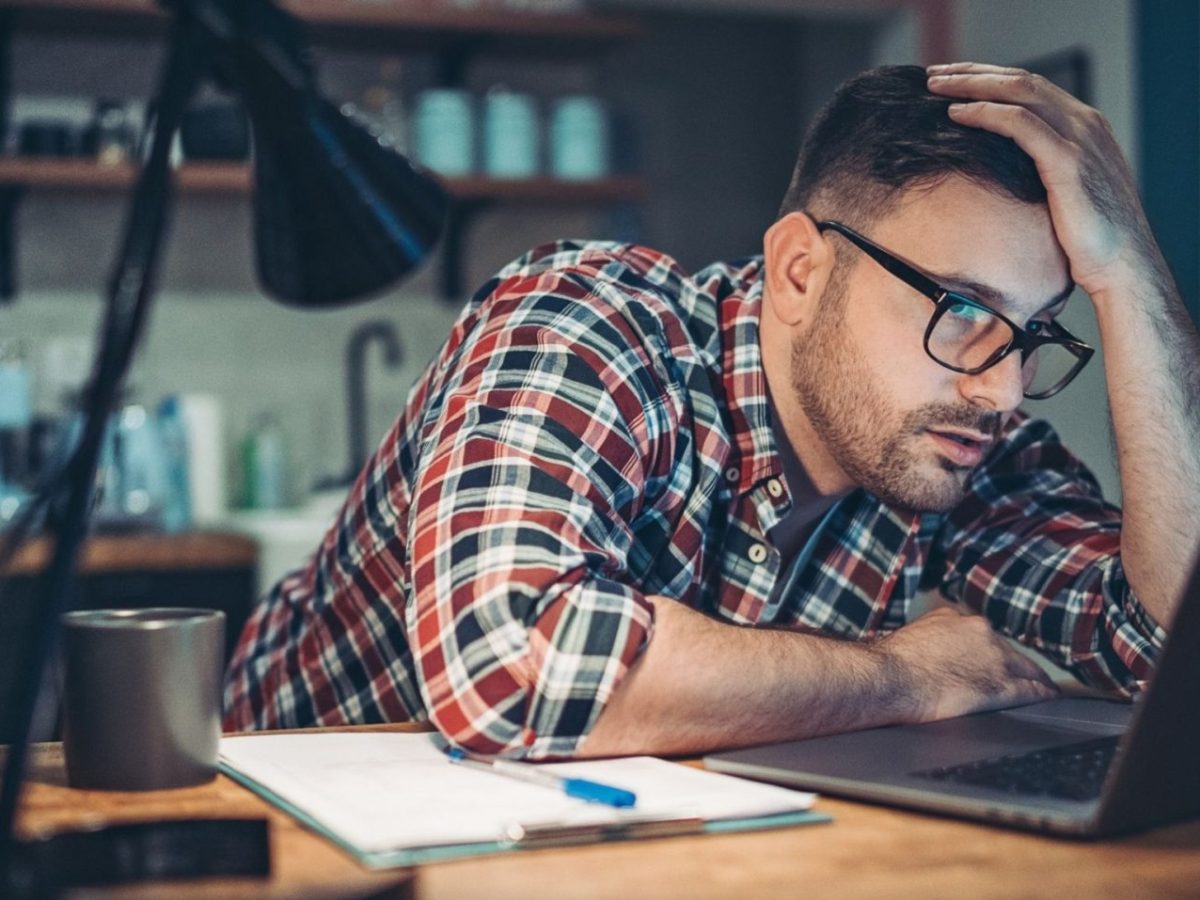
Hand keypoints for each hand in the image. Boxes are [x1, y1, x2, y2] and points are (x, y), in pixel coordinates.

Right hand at [874, 606, 1058, 721]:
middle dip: (1015, 666)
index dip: (993, 653)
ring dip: (1034, 680)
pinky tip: (1049, 700)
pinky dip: (1043, 695)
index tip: (995, 663)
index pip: (984, 636)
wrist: (888, 679)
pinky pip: (1032, 690)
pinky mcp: (1002, 686)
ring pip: (1027, 669)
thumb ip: (934, 641)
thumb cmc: (890, 665)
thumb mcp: (913, 638)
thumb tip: (935, 656)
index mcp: (955, 619)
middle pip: (1010, 651)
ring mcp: (994, 659)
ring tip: (1044, 690)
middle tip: (1024, 679)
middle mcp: (980, 632)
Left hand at [925, 62, 1165, 298]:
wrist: (1122, 263)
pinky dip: (986, 114)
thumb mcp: (1064, 193)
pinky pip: (1021, 124)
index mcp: (1084, 126)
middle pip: (1021, 81)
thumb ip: (1041, 172)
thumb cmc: (1088, 238)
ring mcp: (1079, 138)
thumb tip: (1001, 175)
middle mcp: (1084, 123)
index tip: (951, 80)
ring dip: (972, 86)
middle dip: (973, 74)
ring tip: (934, 87)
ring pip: (1019, 93)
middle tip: (932, 74)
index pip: (1031, 87)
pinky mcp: (1068, 161)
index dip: (988, 78)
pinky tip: (956, 114)